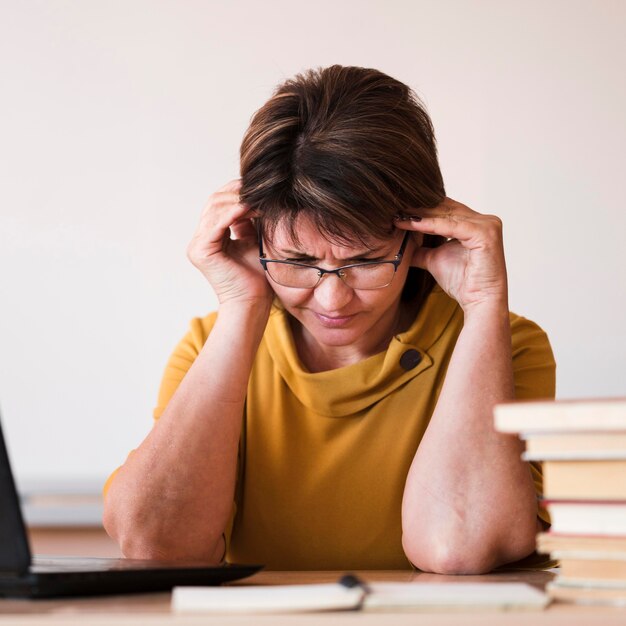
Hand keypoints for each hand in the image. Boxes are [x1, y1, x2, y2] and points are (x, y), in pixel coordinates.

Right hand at [187, 180, 272, 305]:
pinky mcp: (201, 252)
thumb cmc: (257, 277)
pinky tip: (249, 208)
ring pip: (214, 209)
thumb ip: (248, 221)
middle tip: (259, 189)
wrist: (253, 303)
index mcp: (209, 236)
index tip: (259, 186)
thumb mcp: (252, 241)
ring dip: (237, 201)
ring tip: (258, 199)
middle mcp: (199, 239)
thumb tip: (254, 197)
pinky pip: (216, 224)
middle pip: (214, 202)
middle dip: (237, 193)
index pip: (218, 203)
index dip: (236, 191)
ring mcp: (197, 245)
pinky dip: (233, 212)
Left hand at [395, 198, 507, 312]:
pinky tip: (412, 223)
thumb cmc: (463, 283)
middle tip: (395, 209)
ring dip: (421, 215)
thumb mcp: (434, 259)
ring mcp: (487, 225)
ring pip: (447, 215)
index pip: (445, 210)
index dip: (421, 210)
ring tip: (399, 216)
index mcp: (476, 224)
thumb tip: (401, 243)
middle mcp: (484, 221)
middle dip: (419, 209)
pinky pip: (451, 226)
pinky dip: (429, 224)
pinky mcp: (484, 233)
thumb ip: (421, 249)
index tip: (398, 212)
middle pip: (446, 209)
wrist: (478, 302)